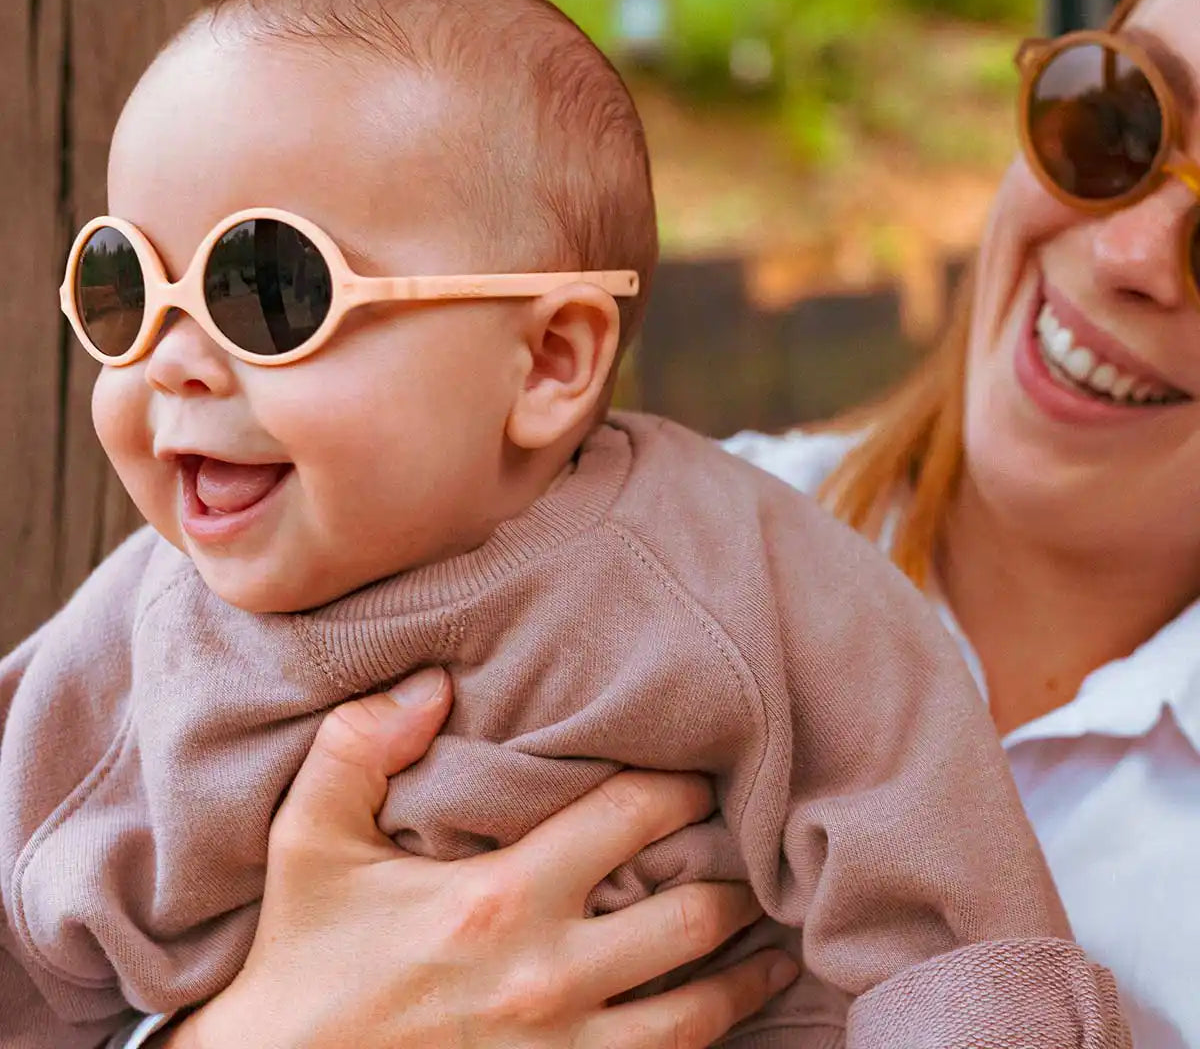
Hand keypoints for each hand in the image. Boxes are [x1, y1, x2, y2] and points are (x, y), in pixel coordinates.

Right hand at [164, 667, 796, 1048]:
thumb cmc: (303, 956)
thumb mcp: (309, 839)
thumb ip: (359, 746)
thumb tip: (430, 682)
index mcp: (500, 899)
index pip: (629, 818)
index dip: (680, 787)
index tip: (704, 770)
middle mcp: (546, 977)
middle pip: (687, 917)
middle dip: (735, 878)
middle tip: (760, 849)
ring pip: (694, 1013)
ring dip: (745, 974)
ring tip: (776, 944)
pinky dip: (706, 1044)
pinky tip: (725, 1019)